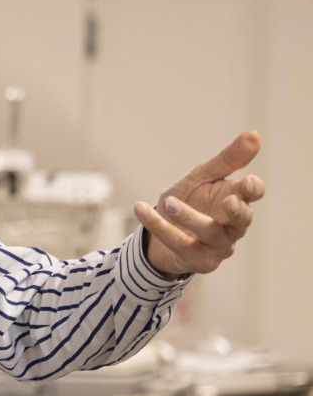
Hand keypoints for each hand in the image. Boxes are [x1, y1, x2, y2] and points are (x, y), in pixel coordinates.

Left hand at [135, 130, 264, 278]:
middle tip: (228, 200)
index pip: (253, 194)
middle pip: (243, 219)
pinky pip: (180, 244)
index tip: (247, 181)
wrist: (160, 229)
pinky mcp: (199, 260)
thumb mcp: (202, 177)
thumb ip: (226, 160)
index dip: (252, 189)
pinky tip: (141, 209)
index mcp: (236, 199)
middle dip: (237, 211)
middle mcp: (233, 225)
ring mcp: (219, 245)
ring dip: (189, 217)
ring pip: (210, 233)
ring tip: (168, 201)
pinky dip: (159, 227)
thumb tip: (254, 134)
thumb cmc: (189, 199)